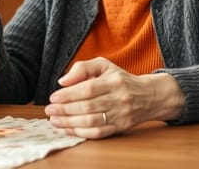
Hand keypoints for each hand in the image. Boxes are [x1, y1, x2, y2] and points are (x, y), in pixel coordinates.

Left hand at [44, 57, 184, 138]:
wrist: (149, 96)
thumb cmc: (120, 79)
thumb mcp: (103, 65)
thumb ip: (82, 68)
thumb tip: (63, 81)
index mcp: (113, 81)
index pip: (88, 89)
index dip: (68, 94)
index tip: (53, 97)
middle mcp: (118, 99)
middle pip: (88, 107)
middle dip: (65, 110)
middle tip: (49, 110)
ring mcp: (121, 115)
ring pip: (92, 122)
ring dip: (70, 123)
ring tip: (54, 121)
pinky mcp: (120, 127)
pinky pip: (99, 133)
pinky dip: (81, 133)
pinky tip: (67, 129)